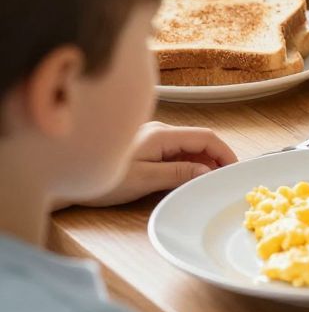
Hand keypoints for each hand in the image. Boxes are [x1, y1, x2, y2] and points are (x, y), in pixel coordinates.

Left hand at [73, 122, 236, 206]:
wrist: (71, 178)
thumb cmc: (104, 179)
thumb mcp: (145, 179)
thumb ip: (179, 172)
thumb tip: (207, 171)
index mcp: (162, 135)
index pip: (205, 137)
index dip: (225, 152)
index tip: (234, 170)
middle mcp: (160, 131)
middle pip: (199, 140)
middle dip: (216, 157)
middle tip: (225, 179)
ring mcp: (153, 137)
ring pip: (189, 146)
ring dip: (203, 161)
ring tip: (209, 181)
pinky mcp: (147, 147)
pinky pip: (177, 151)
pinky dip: (189, 162)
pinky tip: (189, 176)